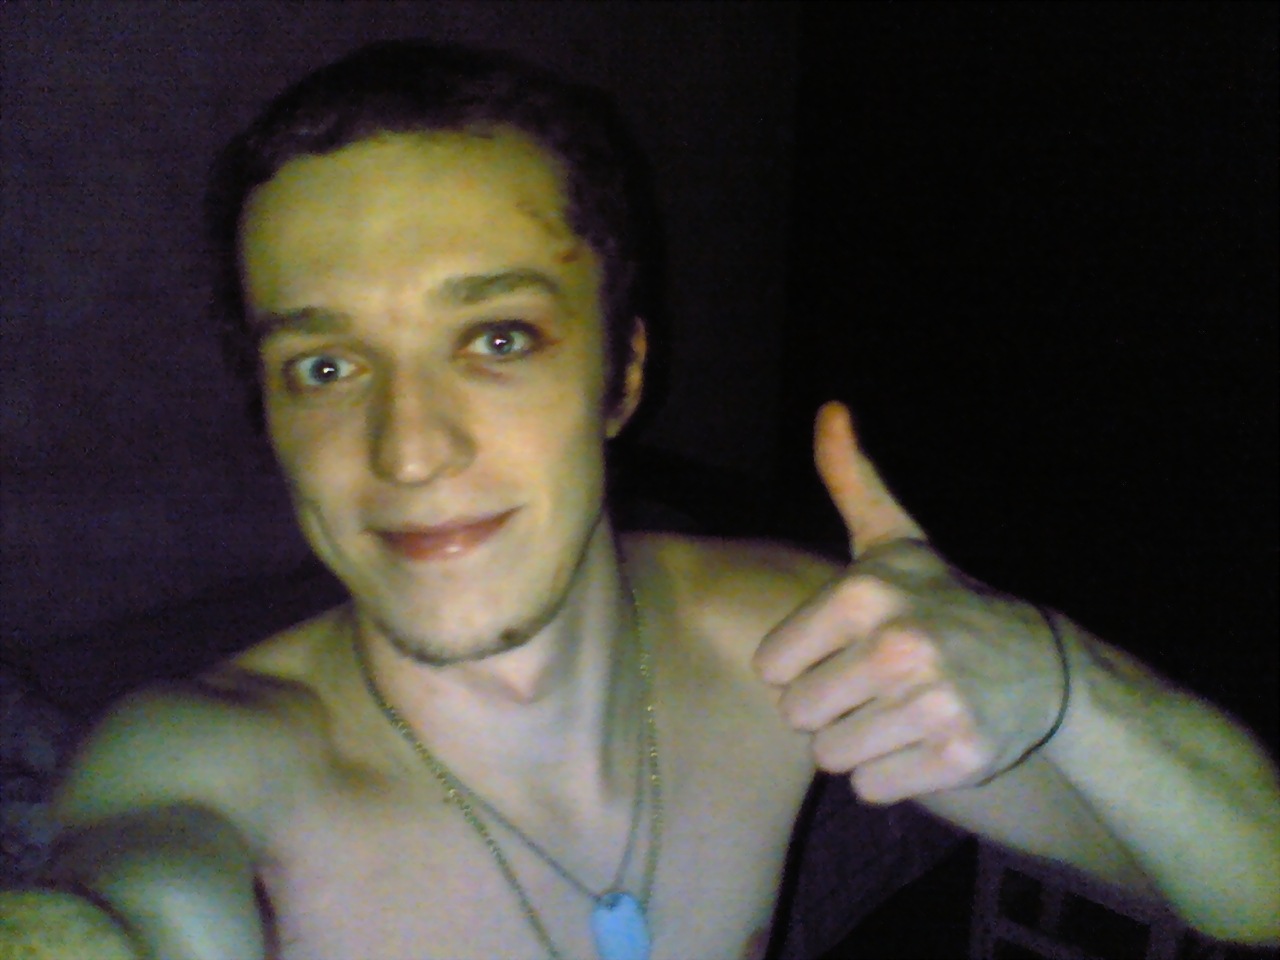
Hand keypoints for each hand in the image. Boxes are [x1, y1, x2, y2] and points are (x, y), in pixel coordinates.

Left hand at [754, 402, 1064, 801]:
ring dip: (857, 744)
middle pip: (798, 717)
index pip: (772, 667)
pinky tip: (922, 740)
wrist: (1042, 664)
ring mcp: (932, 704)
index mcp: (864, 593)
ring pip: (832, 758)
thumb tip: (830, 406)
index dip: (803, 665)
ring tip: (897, 711)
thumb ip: (852, 479)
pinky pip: (872, 789)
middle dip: (829, 708)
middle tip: (874, 685)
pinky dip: (891, 774)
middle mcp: (896, 647)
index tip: (844, 650)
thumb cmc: (943, 600)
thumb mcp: (895, 540)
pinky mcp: (960, 757)